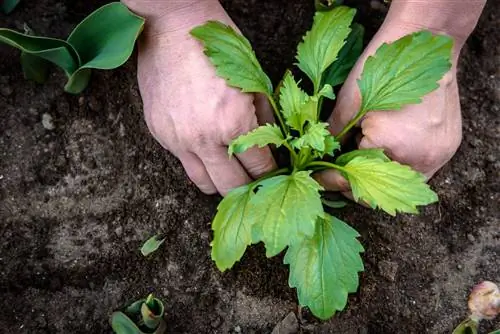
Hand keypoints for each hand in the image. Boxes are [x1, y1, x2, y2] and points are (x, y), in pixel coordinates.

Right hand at [133, 3, 275, 194]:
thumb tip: (272, 143)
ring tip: (230, 171)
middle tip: (255, 179)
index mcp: (234, 123)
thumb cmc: (217, 44)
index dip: (271, 173)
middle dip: (249, 188)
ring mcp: (178, 140)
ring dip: (221, 182)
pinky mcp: (159, 134)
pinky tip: (206, 147)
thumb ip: (265, 116)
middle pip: (231, 187)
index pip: (260, 168)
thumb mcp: (253, 77)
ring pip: (203, 183)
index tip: (273, 173)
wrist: (172, 25)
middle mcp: (203, 139)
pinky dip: (199, 161)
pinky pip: (183, 163)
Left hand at [316, 24, 461, 193]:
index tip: (320, 180)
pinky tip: (385, 159)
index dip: (333, 180)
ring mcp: (437, 155)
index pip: (352, 177)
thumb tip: (321, 157)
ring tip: (360, 168)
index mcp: (390, 145)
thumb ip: (333, 134)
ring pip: (401, 186)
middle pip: (379, 190)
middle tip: (338, 177)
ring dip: (379, 180)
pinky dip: (400, 169)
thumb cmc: (381, 68)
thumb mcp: (348, 102)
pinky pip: (420, 172)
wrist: (426, 43)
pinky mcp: (448, 149)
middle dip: (355, 184)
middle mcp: (418, 157)